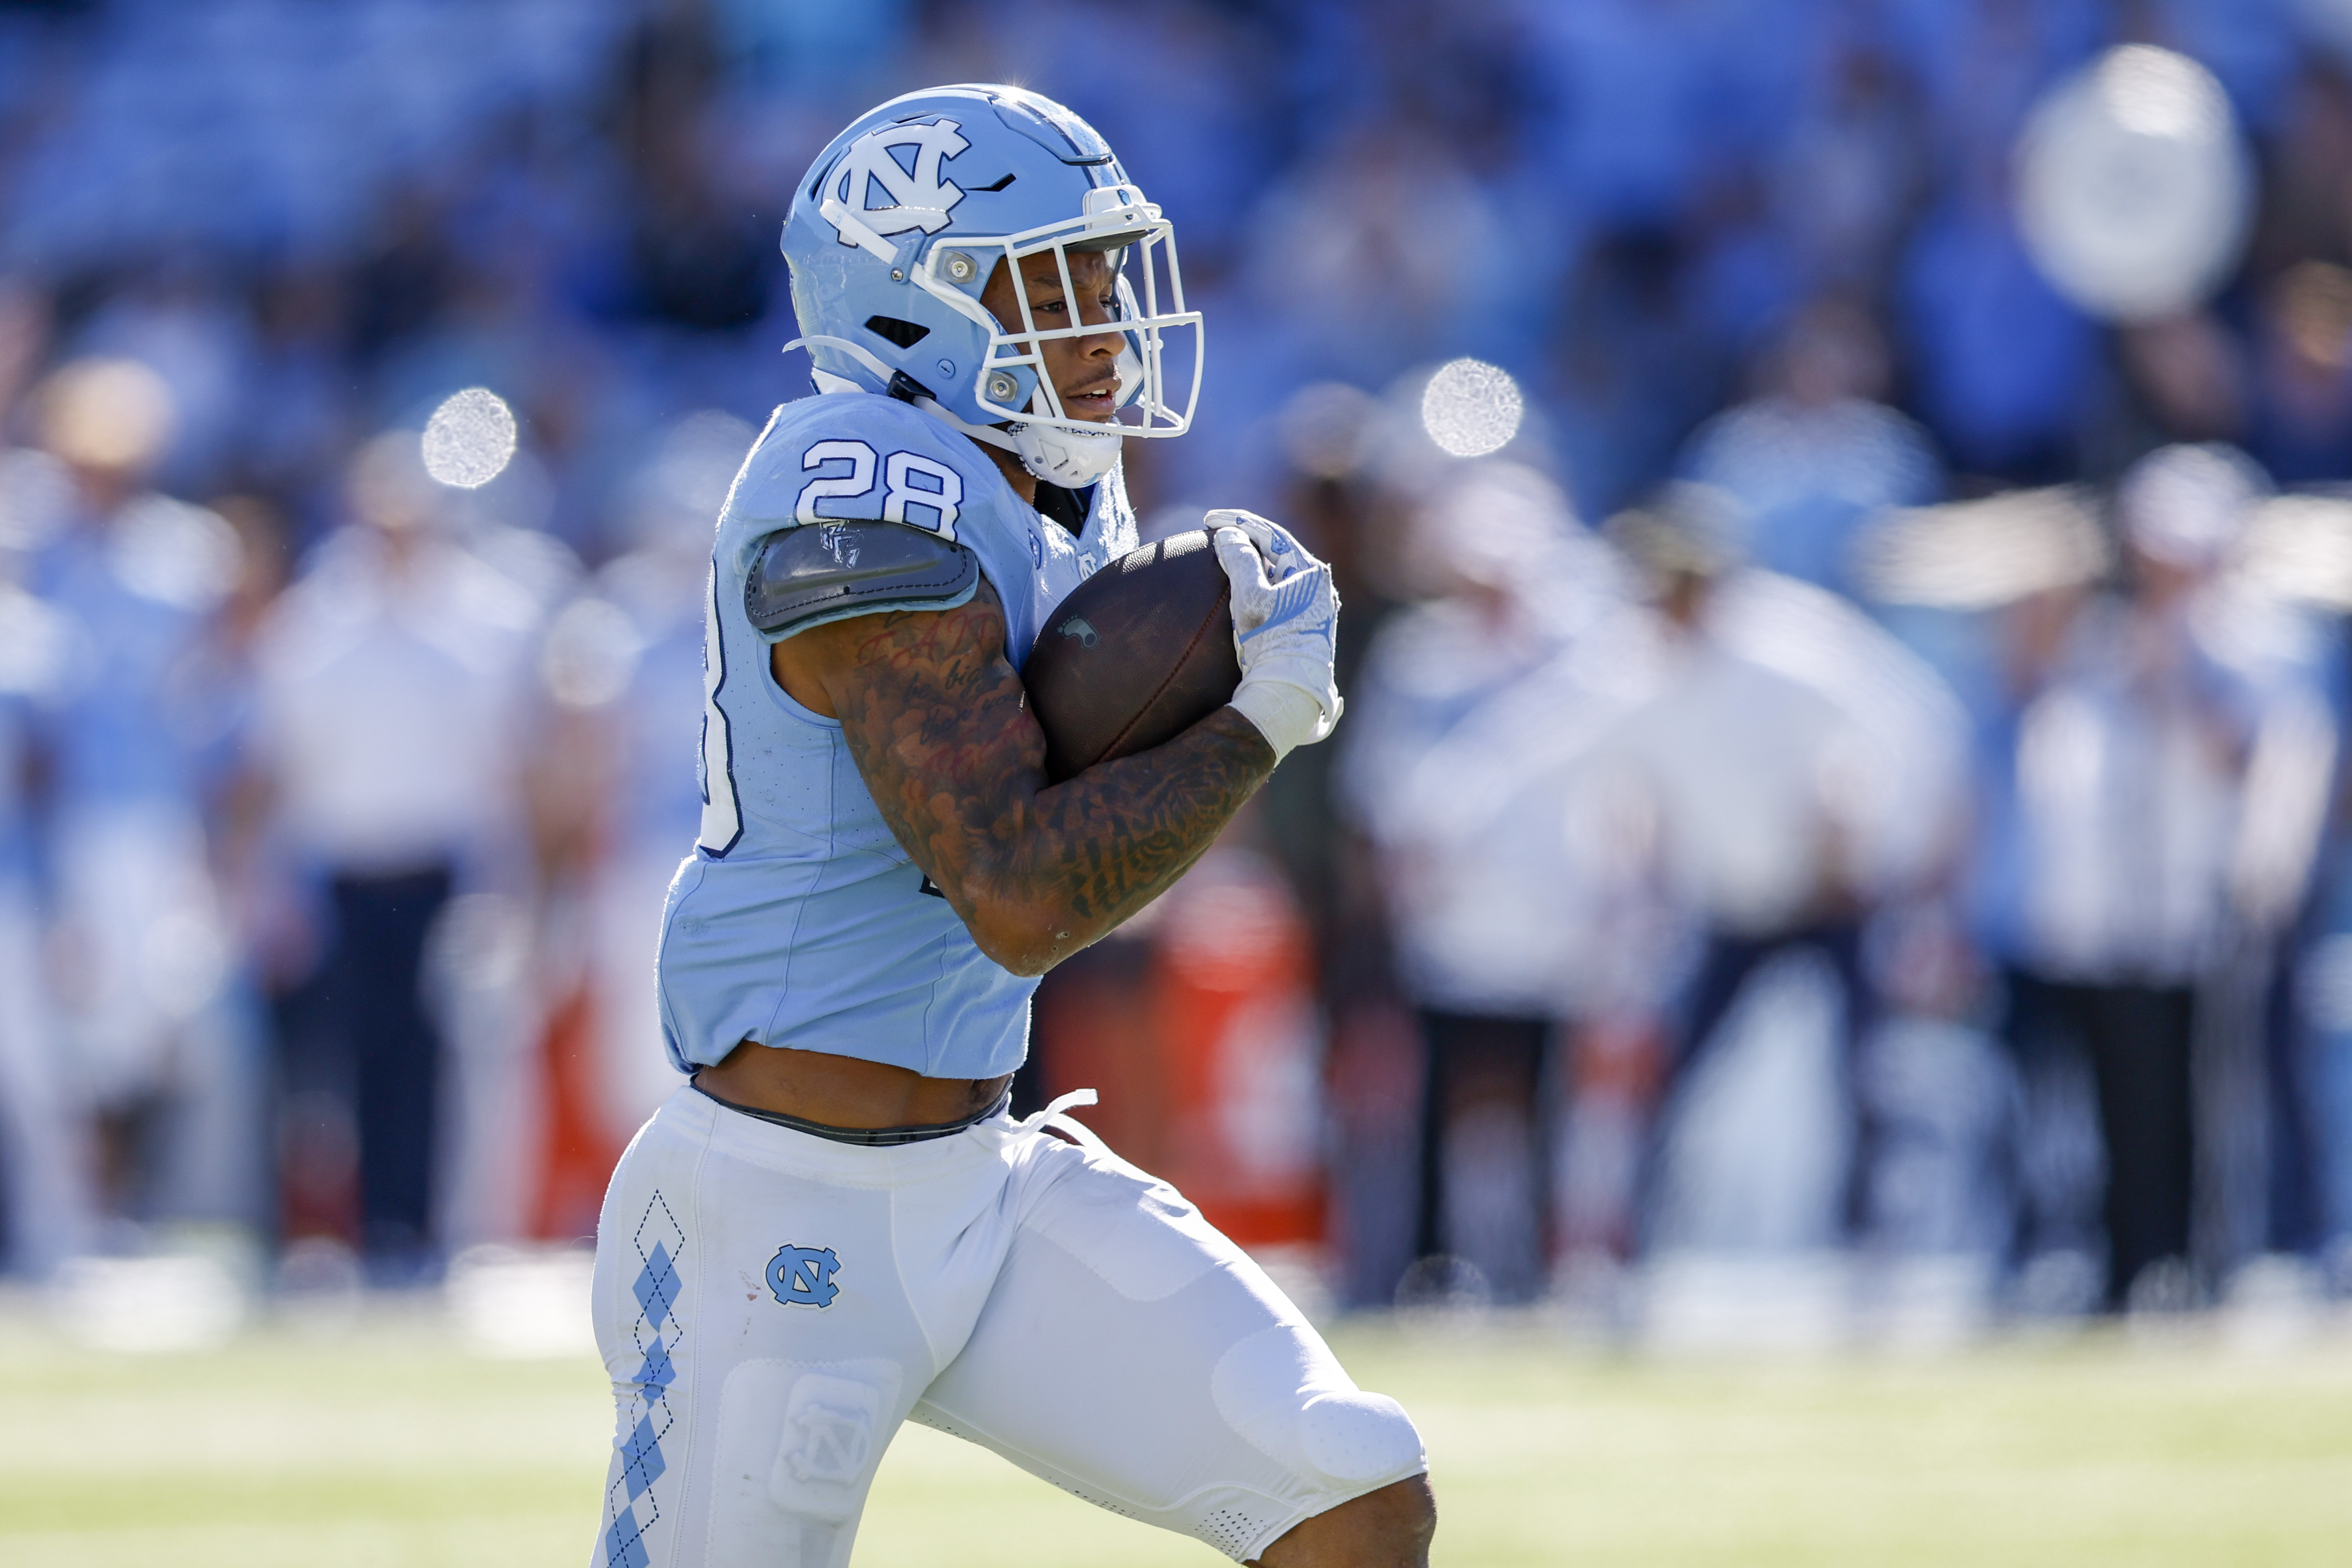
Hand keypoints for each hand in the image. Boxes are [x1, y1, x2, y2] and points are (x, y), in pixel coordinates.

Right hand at [1208, 509, 1341, 759]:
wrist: (1289, 694)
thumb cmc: (1271, 645)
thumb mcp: (1250, 599)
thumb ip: (1239, 561)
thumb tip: (1228, 536)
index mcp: (1311, 573)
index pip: (1272, 534)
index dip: (1239, 522)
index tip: (1210, 520)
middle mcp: (1319, 587)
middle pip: (1277, 551)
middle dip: (1247, 539)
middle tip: (1218, 533)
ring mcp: (1315, 607)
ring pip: (1279, 572)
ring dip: (1253, 562)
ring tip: (1226, 557)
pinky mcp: (1306, 626)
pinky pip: (1280, 593)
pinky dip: (1259, 584)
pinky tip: (1242, 590)